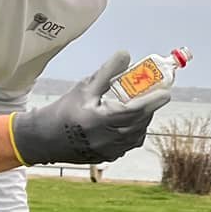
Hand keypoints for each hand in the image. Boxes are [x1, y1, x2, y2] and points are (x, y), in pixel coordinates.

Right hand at [10, 51, 170, 165]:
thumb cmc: (63, 111)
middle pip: (140, 122)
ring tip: (139, 106)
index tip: (166, 92)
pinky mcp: (107, 157)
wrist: (44, 140)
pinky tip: (127, 122)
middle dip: (149, 108)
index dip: (153, 101)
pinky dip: (133, 132)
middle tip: (155, 94)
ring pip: (136, 135)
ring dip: (142, 120)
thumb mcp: (84, 88)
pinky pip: (128, 144)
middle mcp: (108, 139)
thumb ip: (107, 72)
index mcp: (101, 121)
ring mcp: (108, 151)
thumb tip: (125, 54)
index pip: (136, 111)